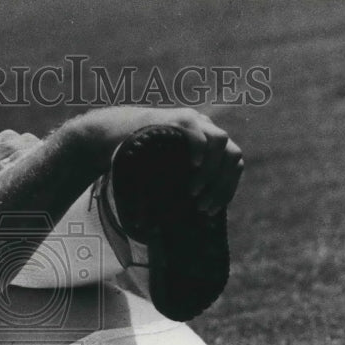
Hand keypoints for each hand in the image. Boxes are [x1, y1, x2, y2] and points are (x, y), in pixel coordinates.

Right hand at [66, 107, 244, 213]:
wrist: (110, 137)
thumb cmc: (136, 162)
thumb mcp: (164, 177)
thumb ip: (182, 188)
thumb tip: (196, 224)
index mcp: (208, 144)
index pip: (233, 164)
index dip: (226, 189)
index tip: (210, 211)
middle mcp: (206, 130)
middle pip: (233, 155)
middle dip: (221, 185)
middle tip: (202, 207)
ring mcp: (194, 122)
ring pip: (221, 143)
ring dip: (211, 173)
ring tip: (193, 192)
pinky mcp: (177, 119)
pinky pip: (198, 134)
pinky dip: (200, 152)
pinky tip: (192, 168)